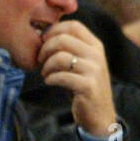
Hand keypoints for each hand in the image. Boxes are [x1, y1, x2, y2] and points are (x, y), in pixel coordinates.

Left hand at [37, 21, 117, 138]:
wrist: (99, 115)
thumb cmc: (83, 86)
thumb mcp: (81, 63)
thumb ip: (69, 49)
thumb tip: (43, 35)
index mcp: (95, 46)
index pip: (73, 26)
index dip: (53, 30)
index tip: (43, 41)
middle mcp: (97, 55)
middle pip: (63, 39)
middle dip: (45, 49)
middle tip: (40, 60)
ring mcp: (94, 70)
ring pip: (60, 57)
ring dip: (46, 66)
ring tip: (45, 74)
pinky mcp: (88, 86)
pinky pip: (61, 76)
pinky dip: (50, 78)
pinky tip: (50, 82)